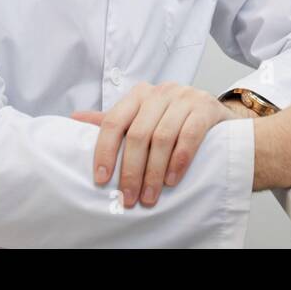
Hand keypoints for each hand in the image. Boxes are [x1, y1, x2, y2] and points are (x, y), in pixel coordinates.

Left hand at [71, 82, 235, 207]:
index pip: (114, 121)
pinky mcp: (206, 107)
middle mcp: (161, 91)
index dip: (104, 151)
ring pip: (162, 137)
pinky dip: (178, 161)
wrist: (216, 117)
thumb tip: (74, 119)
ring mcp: (185, 97)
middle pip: (138, 134)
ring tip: (150, 196)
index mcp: (139, 94)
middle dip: (131, 170)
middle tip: (129, 198)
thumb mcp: (143, 117)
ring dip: (154, 172)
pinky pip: (189, 136)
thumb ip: (113, 120)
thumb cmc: (174, 120)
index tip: (100, 180)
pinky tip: (171, 180)